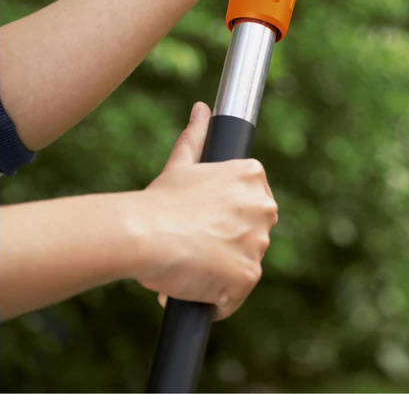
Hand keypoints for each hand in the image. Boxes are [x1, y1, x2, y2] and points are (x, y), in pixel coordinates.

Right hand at [132, 102, 278, 319]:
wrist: (144, 235)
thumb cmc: (159, 200)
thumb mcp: (181, 163)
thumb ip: (196, 136)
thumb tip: (202, 109)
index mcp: (251, 175)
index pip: (250, 203)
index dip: (225, 217)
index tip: (203, 222)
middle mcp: (263, 206)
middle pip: (251, 233)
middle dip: (225, 242)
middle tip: (192, 243)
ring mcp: (258, 242)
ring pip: (242, 264)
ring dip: (220, 271)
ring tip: (188, 264)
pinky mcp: (248, 276)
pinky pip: (234, 296)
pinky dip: (216, 299)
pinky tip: (194, 289)